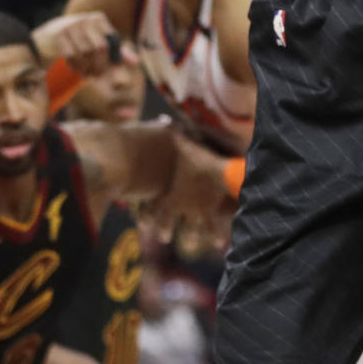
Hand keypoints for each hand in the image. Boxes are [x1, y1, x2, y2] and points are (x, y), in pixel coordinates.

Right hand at [33, 12, 128, 78]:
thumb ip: (117, 51)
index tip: (107, 69)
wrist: (48, 36)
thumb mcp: (99, 42)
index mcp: (98, 19)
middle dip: (99, 66)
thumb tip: (136, 61)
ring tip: (86, 73)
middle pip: (99, 48)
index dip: (110, 59)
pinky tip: (75, 69)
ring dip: (86, 68)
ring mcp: (71, 26)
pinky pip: (71, 56)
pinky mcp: (59, 36)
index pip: (111, 43)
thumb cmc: (80, 41)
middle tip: (96, 75)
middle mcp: (85, 20)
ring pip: (85, 53)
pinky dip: (75, 66)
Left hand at [149, 131, 234, 246]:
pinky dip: (216, 236)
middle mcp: (179, 204)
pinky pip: (213, 227)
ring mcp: (194, 211)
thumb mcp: (186, 144)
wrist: (220, 176)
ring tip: (188, 243)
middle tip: (162, 237)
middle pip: (167, 220)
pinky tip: (218, 245)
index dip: (146, 213)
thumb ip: (174, 134)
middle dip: (164, 228)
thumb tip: (163, 118)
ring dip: (189, 236)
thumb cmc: (198, 160)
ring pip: (189, 228)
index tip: (142, 222)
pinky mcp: (210, 213)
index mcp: (169, 191)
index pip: (153, 205)